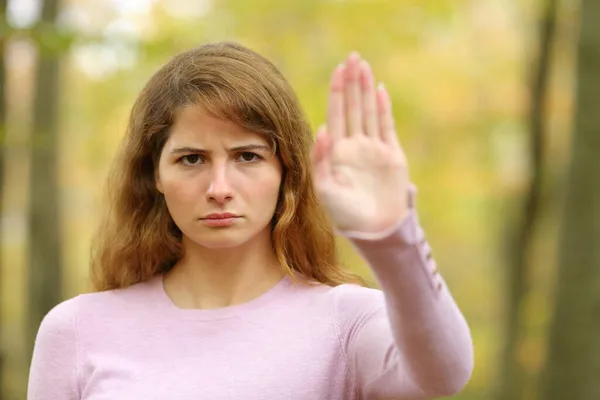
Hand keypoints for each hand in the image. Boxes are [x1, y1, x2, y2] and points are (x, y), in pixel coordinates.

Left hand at [311, 52, 410, 234]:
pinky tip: (380, 90)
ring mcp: (373, 149)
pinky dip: (383, 109)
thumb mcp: (324, 188)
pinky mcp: (392, 155)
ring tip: (364, 66)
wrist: (373, 230)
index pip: (336, 114)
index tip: (337, 69)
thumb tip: (321, 128)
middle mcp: (354, 145)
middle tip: (353, 57)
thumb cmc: (344, 213)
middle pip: (352, 107)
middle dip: (352, 82)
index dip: (337, 91)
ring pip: (368, 112)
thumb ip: (320, 159)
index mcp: (336, 151)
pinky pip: (386, 127)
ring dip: (366, 89)